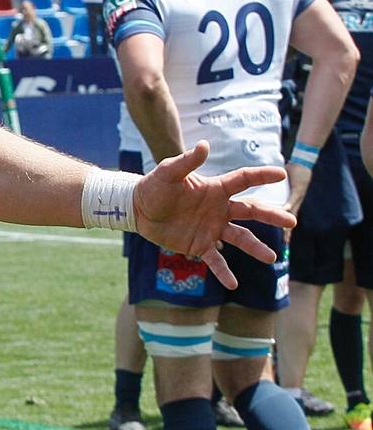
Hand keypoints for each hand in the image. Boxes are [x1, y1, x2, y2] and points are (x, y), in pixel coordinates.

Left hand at [133, 142, 294, 289]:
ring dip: (255, 248)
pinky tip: (233, 284)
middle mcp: (219, 209)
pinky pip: (216, 260)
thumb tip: (204, 144)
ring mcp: (212, 228)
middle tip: (291, 221)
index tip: (281, 174)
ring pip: (240, 238)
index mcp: (215, 189)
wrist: (138, 209)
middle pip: (251, 211)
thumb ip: (187, 161)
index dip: (261, 176)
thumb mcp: (168, 172)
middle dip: (271, 216)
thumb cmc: (154, 187)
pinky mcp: (200, 245)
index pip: (243, 180)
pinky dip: (224, 272)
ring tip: (271, 258)